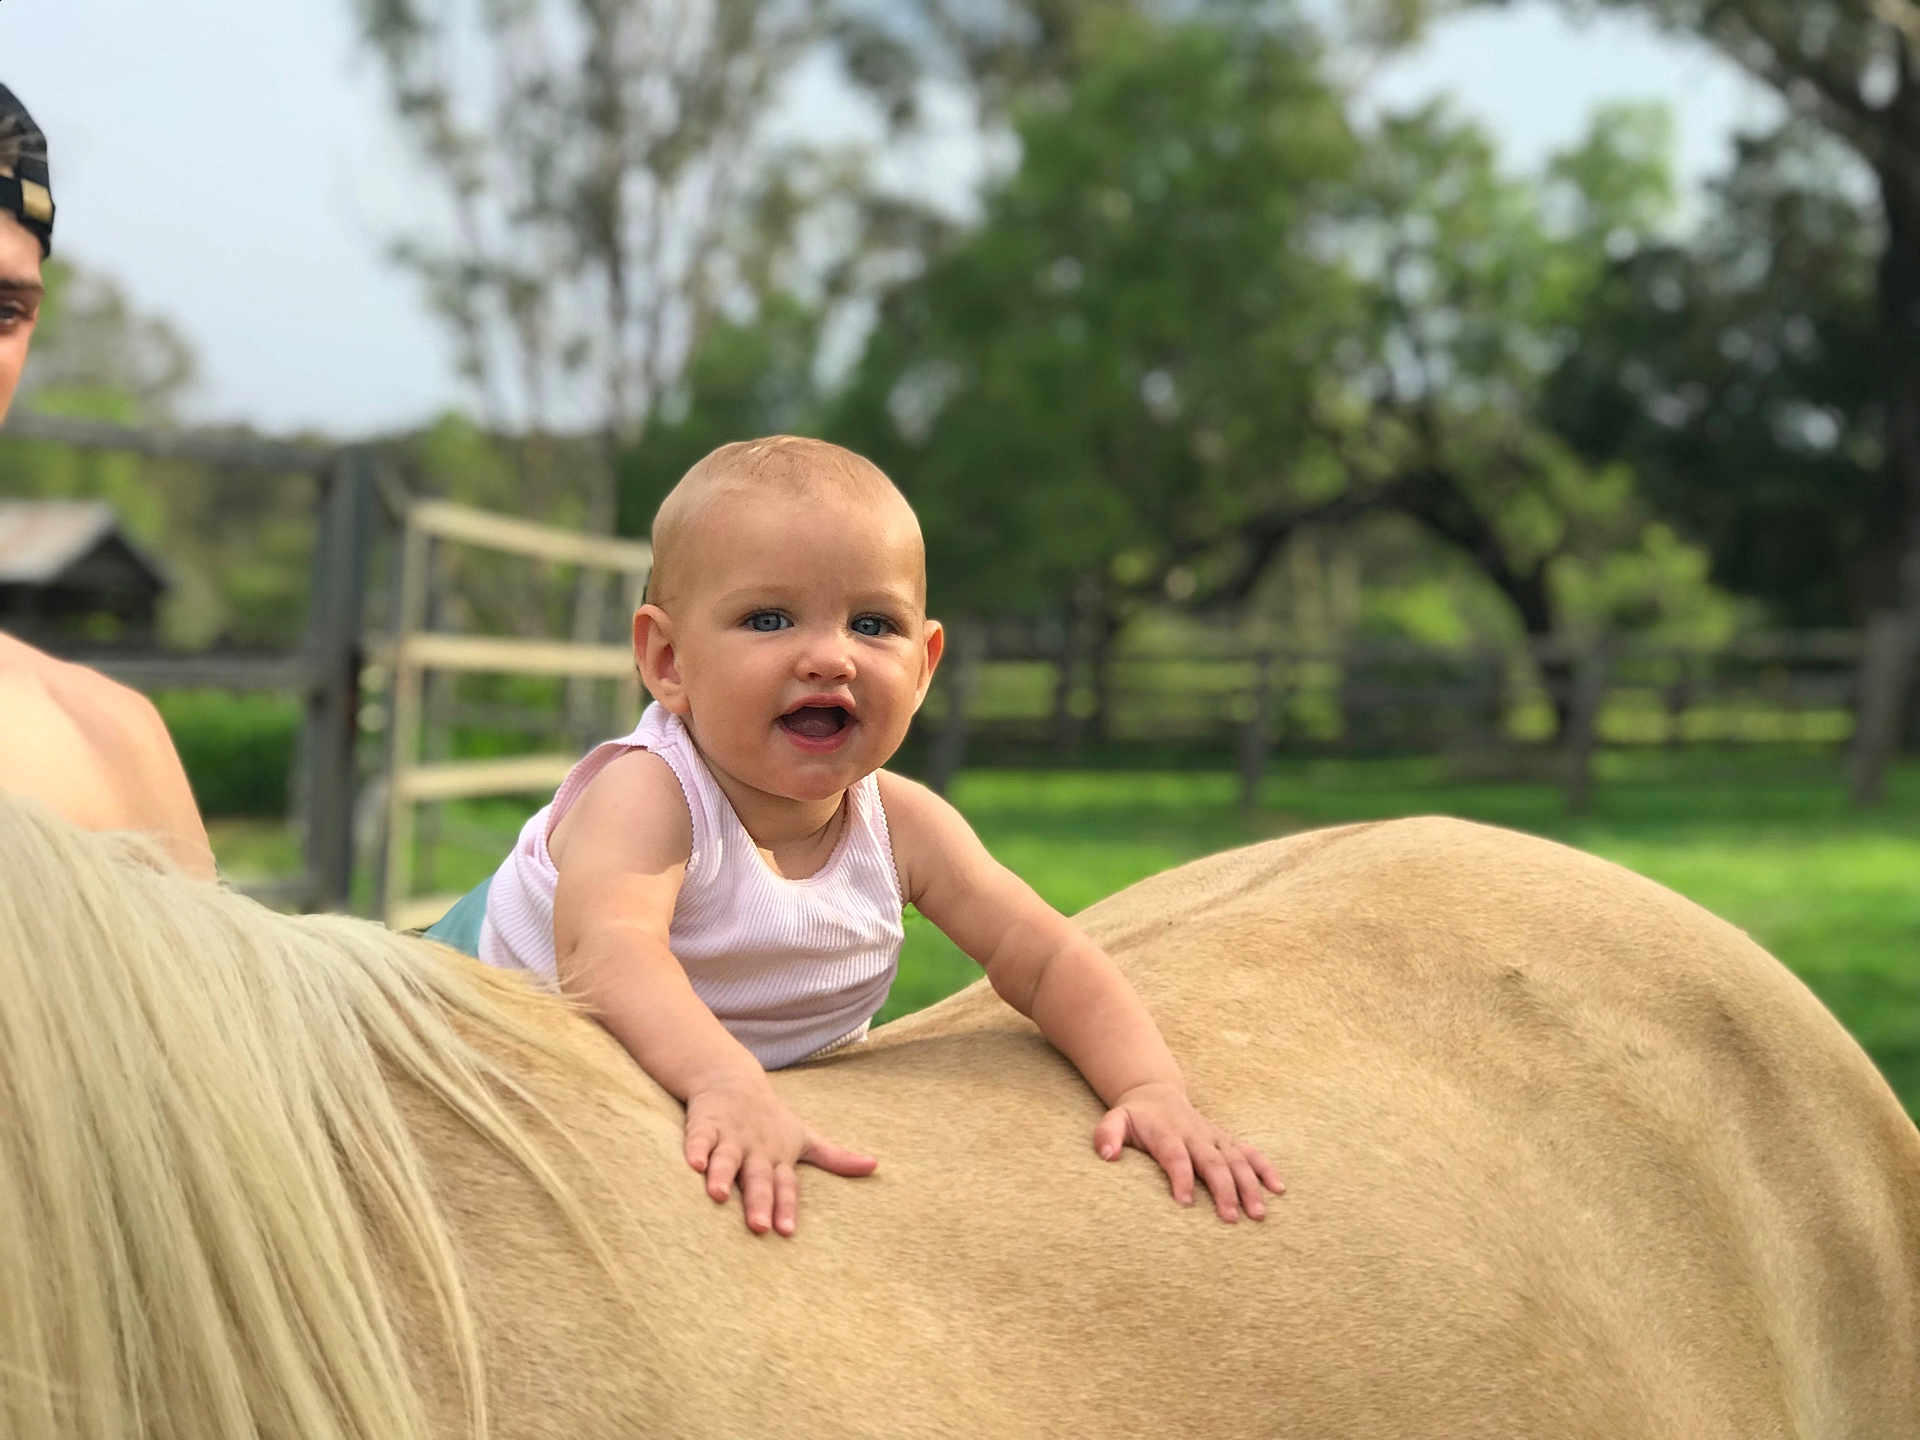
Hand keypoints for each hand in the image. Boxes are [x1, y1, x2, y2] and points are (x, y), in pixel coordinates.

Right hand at [683, 1077, 876, 1235]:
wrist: (733, 1078)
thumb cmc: (771, 1119)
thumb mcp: (804, 1136)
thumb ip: (834, 1157)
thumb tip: (875, 1166)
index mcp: (779, 1156)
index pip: (786, 1185)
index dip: (787, 1206)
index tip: (787, 1232)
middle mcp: (756, 1149)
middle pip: (758, 1177)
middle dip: (759, 1201)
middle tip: (759, 1227)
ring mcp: (730, 1137)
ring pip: (727, 1159)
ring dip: (724, 1175)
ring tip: (719, 1195)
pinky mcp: (705, 1126)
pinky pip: (699, 1140)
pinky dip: (695, 1151)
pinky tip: (692, 1165)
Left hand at [1093, 1081, 1283, 1221]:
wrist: (1156, 1094)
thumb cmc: (1134, 1117)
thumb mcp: (1114, 1120)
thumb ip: (1107, 1134)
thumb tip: (1107, 1155)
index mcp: (1167, 1132)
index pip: (1176, 1155)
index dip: (1181, 1177)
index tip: (1184, 1202)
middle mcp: (1195, 1134)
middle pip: (1213, 1161)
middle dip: (1223, 1189)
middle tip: (1230, 1219)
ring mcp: (1214, 1137)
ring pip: (1236, 1160)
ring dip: (1250, 1185)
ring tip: (1258, 1214)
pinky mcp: (1226, 1140)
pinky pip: (1250, 1153)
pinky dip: (1265, 1168)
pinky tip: (1279, 1188)